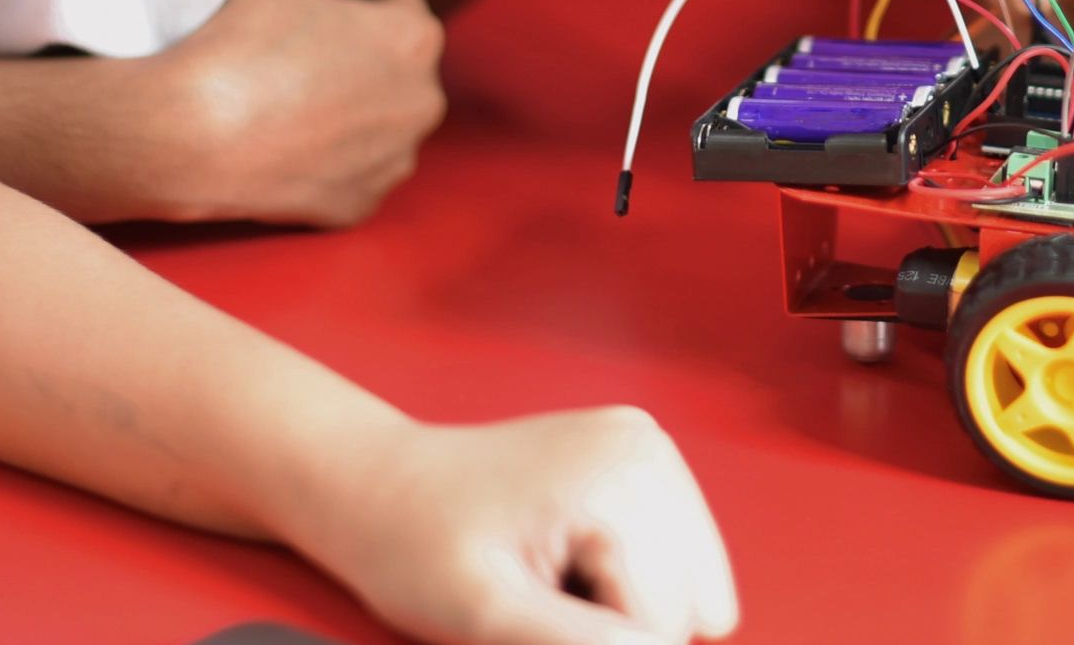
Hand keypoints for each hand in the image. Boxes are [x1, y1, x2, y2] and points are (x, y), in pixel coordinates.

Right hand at [153, 0, 448, 226]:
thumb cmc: (243, 40)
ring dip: (354, 101)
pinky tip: (294, 139)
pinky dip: (333, 154)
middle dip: (362, 45)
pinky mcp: (357, 206)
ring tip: (298, 90)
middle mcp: (423, 104)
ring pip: (381, 118)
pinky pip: (354, 169)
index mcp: (417, 39)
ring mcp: (392, 162)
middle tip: (306, 38)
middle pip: (396, 60)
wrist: (187, 136)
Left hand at [290, 409, 738, 644]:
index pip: (664, 622)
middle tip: (539, 596)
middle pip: (687, 600)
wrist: (382, 490)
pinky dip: (627, 575)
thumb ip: (579, 644)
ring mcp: (646, 447)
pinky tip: (569, 560)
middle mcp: (647, 448)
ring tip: (553, 577)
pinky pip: (676, 555)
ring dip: (625, 600)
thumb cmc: (416, 545)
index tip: (531, 613)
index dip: (593, 639)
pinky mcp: (640, 459)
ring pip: (691, 583)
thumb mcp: (486, 614)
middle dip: (614, 618)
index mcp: (620, 477)